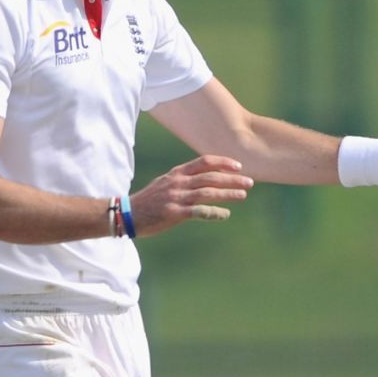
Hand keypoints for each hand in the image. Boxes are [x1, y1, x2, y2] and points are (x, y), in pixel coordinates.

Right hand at [129, 155, 251, 235]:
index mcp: (177, 173)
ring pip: (207, 193)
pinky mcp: (174, 213)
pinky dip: (214, 212)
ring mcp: (176, 197)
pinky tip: (225, 214)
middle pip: (210, 177)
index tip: (238, 166)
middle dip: (232, 179)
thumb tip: (206, 179)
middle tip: (250, 181)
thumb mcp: (166, 183)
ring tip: (243, 195)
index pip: (204, 162)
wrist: (128, 214)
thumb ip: (185, 179)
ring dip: (228, 194)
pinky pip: (199, 211)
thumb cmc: (150, 200)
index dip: (223, 163)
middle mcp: (178, 183)